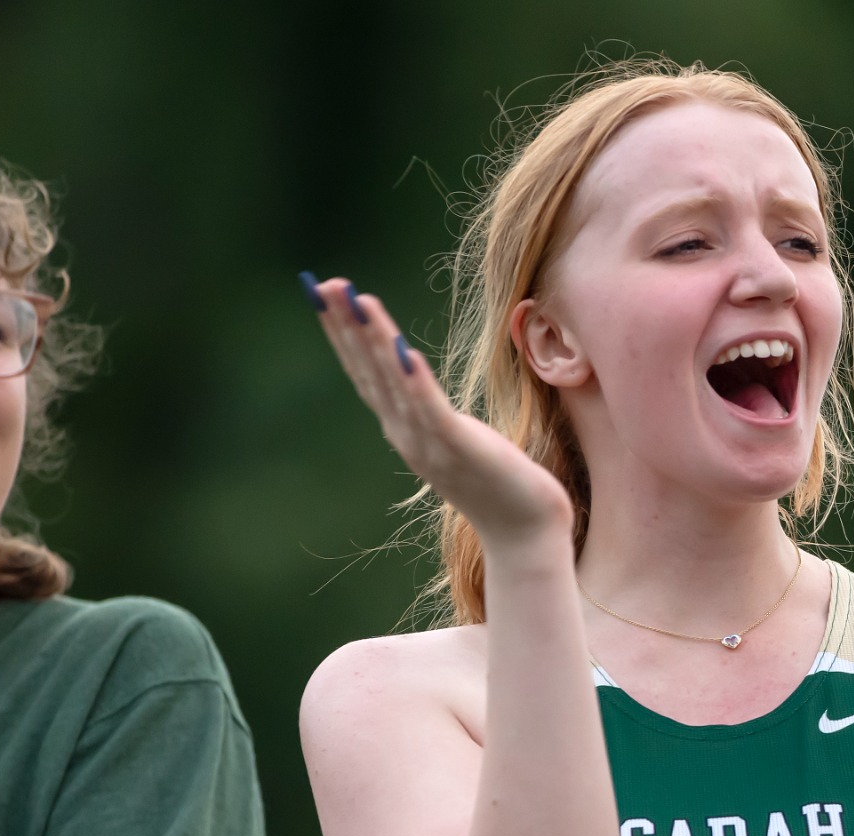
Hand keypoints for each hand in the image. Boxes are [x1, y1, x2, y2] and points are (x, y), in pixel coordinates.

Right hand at [308, 277, 574, 549]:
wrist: (526, 533)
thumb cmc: (499, 482)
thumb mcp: (456, 439)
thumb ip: (431, 413)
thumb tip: (414, 379)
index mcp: (406, 430)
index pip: (367, 374)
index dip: (346, 335)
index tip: (329, 296)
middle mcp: (408, 436)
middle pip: (369, 373)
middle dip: (348, 327)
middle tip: (327, 285)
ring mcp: (429, 444)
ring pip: (393, 383)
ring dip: (374, 341)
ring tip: (358, 301)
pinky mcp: (459, 449)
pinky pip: (430, 408)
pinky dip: (412, 380)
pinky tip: (401, 349)